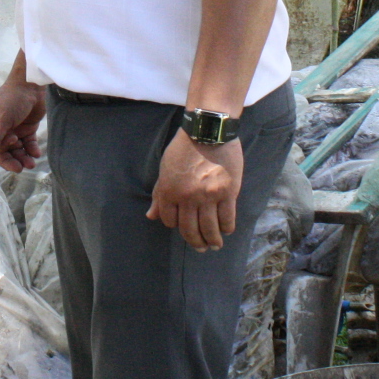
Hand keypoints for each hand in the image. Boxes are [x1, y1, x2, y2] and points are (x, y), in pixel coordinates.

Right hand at [0, 80, 46, 171]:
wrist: (31, 85)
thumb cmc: (12, 99)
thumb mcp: (1, 118)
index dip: (3, 157)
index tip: (14, 164)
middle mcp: (0, 129)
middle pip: (5, 150)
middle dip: (14, 160)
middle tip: (23, 167)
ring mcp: (14, 128)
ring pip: (17, 148)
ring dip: (23, 156)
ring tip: (32, 163)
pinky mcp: (27, 127)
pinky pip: (28, 142)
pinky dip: (31, 149)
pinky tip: (36, 153)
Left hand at [148, 128, 243, 250]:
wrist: (208, 130)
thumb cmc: (184, 147)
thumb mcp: (165, 168)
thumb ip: (159, 194)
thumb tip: (151, 216)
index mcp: (169, 191)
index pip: (170, 221)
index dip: (176, 226)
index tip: (183, 227)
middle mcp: (187, 197)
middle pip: (190, 230)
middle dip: (196, 243)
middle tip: (201, 248)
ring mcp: (208, 196)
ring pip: (210, 229)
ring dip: (212, 241)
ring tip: (215, 244)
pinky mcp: (228, 192)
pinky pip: (227, 218)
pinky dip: (227, 228)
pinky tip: (226, 230)